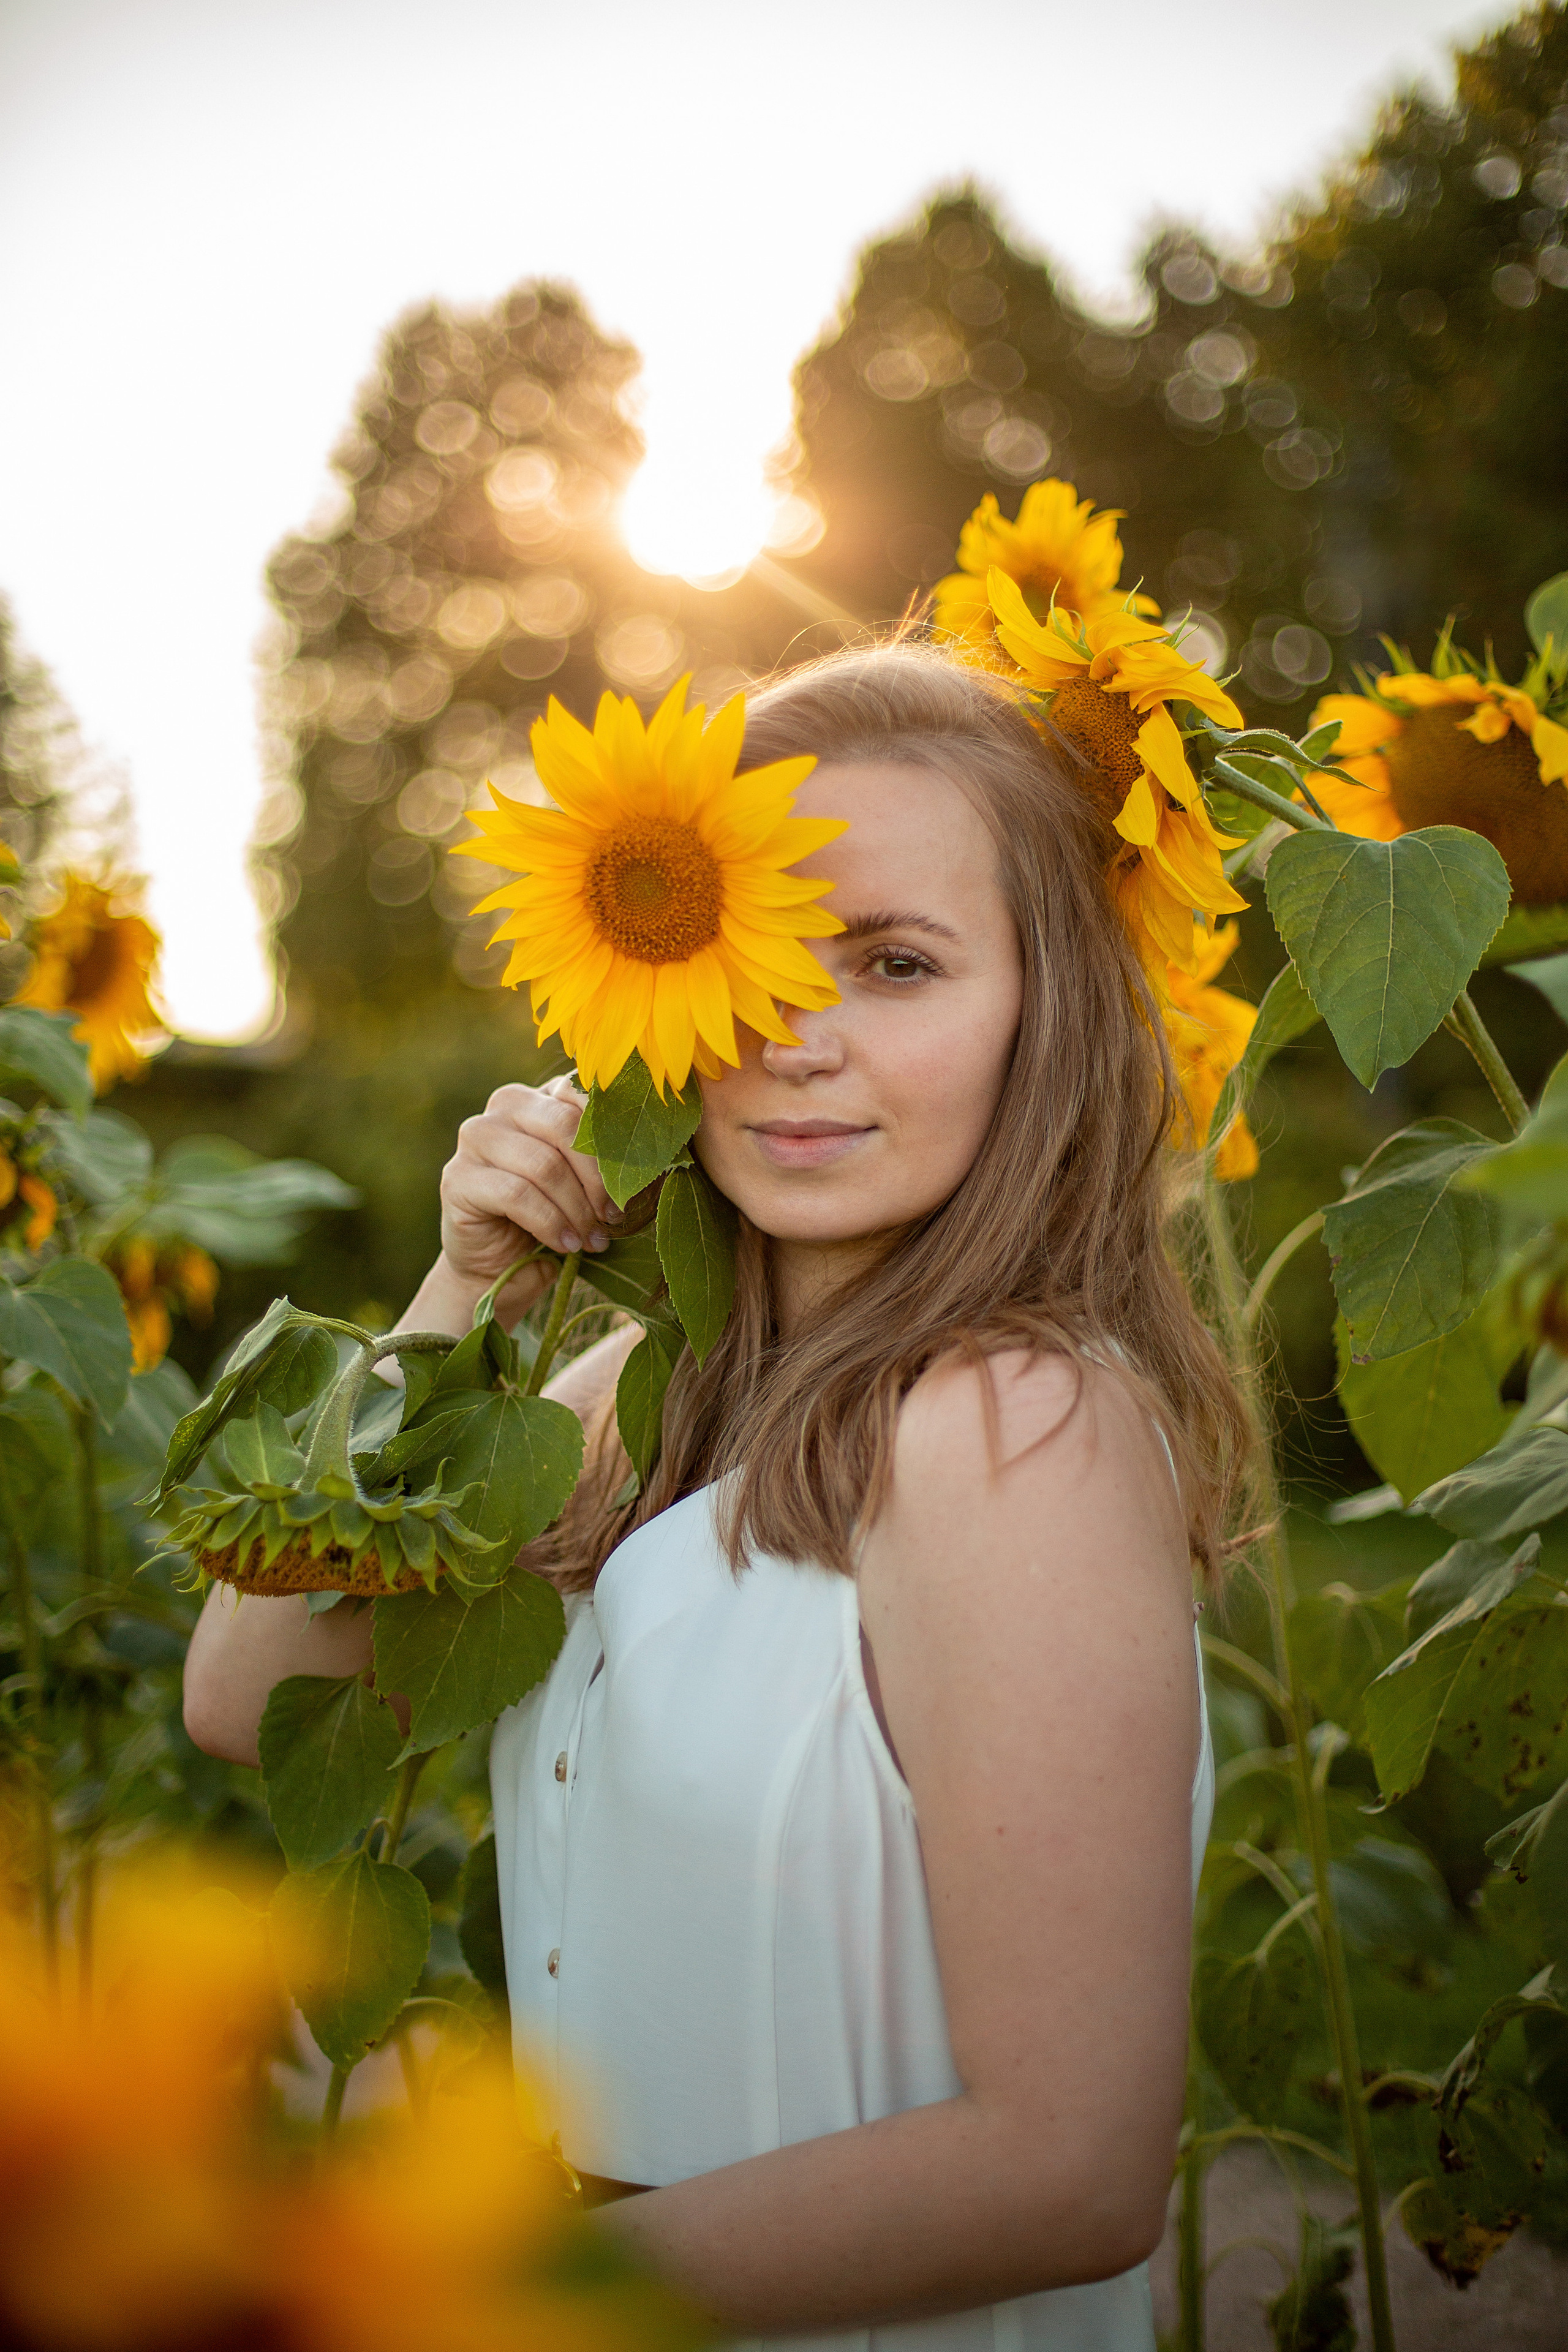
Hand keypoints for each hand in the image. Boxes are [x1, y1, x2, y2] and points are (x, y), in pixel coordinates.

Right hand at [436, 1077, 618, 1321]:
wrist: (500, 1267)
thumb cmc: (555, 1219)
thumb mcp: (588, 1185)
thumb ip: (609, 1163)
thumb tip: (652, 1163)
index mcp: (544, 1097)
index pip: (583, 1093)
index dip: (613, 1139)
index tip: (633, 1183)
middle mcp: (506, 1105)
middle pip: (565, 1126)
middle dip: (597, 1178)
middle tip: (613, 1216)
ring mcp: (476, 1137)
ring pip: (542, 1164)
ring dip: (576, 1209)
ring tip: (591, 1239)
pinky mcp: (457, 1177)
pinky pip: (515, 1194)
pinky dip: (550, 1224)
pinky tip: (565, 1245)